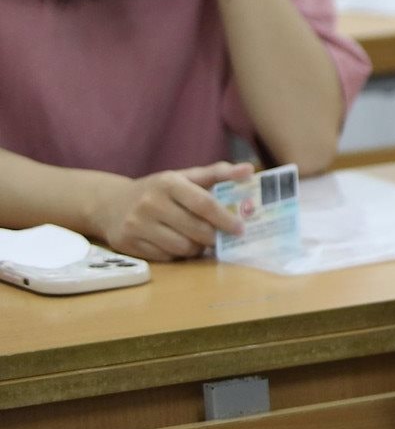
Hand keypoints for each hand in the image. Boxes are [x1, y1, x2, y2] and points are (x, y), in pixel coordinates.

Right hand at [88, 162, 252, 259]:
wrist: (110, 203)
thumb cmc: (159, 190)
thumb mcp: (184, 176)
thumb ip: (218, 173)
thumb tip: (250, 171)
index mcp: (168, 183)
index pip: (203, 203)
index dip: (225, 218)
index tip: (241, 228)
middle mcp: (150, 203)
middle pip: (195, 229)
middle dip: (214, 237)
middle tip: (222, 237)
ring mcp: (136, 225)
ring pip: (181, 247)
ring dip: (197, 248)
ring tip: (200, 240)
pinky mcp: (127, 244)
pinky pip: (165, 257)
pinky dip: (178, 254)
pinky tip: (179, 244)